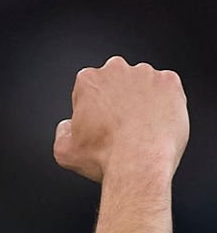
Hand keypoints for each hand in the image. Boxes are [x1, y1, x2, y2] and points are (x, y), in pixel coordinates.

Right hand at [53, 56, 188, 182]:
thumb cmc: (104, 156)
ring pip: (143, 84)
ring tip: (142, 126)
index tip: (99, 124)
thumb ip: (62, 132)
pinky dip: (165, 103)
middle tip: (120, 124)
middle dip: (118, 98)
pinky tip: (158, 122)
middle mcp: (116, 70)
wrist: (140, 162)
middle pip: (116, 81)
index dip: (92, 108)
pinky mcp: (170, 83)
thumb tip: (68, 128)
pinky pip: (167, 89)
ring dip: (142, 99)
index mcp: (88, 80)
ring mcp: (146, 74)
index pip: (88, 89)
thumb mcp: (64, 150)